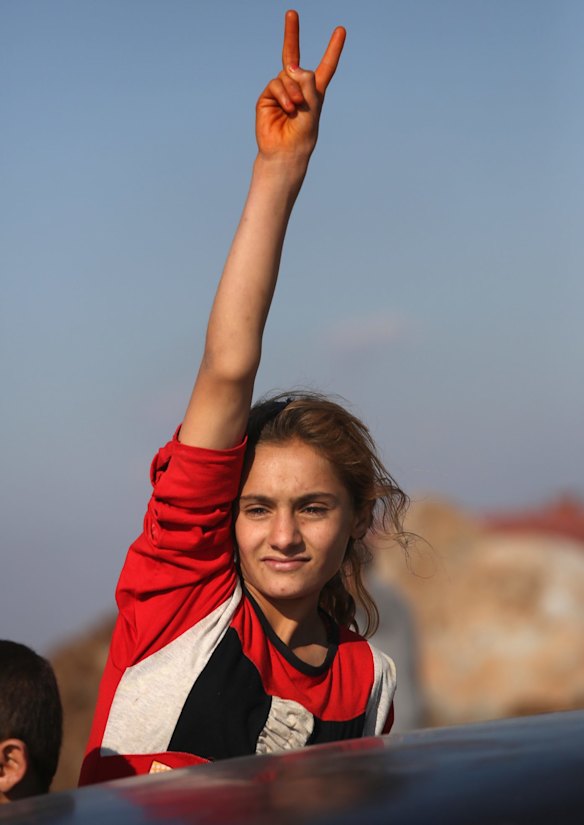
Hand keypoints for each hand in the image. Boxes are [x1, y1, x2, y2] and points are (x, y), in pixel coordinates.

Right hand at [255, 9, 345, 161]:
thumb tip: (292, 66)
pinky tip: (288, 108)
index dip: (333, 49)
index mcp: (315, 92)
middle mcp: (297, 88)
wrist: (285, 151)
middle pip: (293, 56)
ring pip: (287, 75)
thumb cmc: (303, 134)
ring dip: (293, 90)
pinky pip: (276, 84)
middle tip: (291, 12)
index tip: (341, 31)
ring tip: (296, 108)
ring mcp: (281, 91)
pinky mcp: (268, 97)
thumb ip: (307, 82)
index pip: (326, 67)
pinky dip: (284, 94)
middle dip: (291, 34)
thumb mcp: (313, 106)